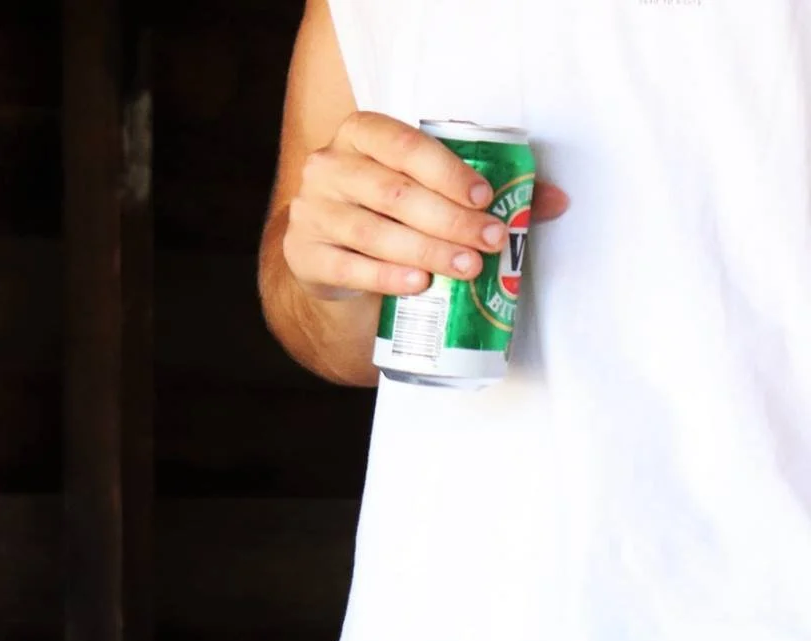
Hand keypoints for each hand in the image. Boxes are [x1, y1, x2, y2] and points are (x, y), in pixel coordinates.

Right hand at [283, 110, 569, 301]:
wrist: (328, 248)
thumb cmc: (388, 207)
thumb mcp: (426, 187)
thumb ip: (485, 188)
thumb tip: (557, 201)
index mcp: (360, 134)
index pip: (404, 145)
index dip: (447, 171)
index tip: (486, 197)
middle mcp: (328, 167)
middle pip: (393, 193)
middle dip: (449, 220)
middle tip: (490, 241)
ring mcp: (311, 213)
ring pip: (373, 233)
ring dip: (426, 252)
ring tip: (467, 268)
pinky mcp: (303, 255)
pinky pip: (348, 268)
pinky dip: (386, 277)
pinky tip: (418, 285)